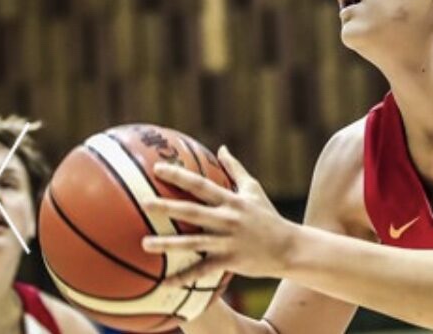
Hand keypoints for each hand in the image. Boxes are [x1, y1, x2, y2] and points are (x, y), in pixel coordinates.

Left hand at [141, 146, 296, 283]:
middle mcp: (227, 219)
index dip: (179, 176)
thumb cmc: (268, 216)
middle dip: (167, 206)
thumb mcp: (254, 189)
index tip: (157, 169)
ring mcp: (228, 241)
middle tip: (144, 202)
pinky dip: (184, 278)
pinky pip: (203, 271)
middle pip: (192, 211)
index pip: (201, 185)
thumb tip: (221, 148)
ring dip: (168, 244)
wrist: (289, 247)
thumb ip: (235, 169)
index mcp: (231, 200)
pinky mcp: (230, 261)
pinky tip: (165, 283)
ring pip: (193, 242)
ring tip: (144, 244)